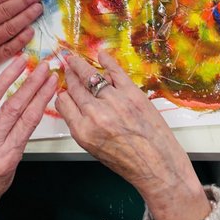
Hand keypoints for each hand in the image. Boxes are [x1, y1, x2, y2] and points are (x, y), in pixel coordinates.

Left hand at [0, 55, 57, 219]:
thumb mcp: (10, 171)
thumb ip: (16, 143)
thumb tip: (26, 112)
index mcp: (5, 159)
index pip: (28, 121)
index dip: (41, 98)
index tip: (51, 82)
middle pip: (13, 109)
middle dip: (31, 85)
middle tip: (43, 67)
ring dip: (8, 79)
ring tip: (21, 62)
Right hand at [55, 51, 210, 219]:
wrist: (156, 165)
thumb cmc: (126, 162)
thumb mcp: (93, 149)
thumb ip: (81, 125)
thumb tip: (75, 105)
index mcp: (82, 130)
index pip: (63, 102)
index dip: (62, 94)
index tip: (64, 89)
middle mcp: (95, 113)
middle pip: (75, 87)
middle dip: (69, 76)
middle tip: (67, 67)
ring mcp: (114, 101)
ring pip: (91, 77)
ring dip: (80, 66)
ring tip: (74, 60)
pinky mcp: (132, 93)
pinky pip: (116, 72)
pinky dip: (107, 61)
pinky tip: (101, 55)